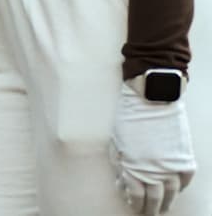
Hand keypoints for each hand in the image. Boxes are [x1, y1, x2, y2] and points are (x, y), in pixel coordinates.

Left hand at [112, 82, 194, 213]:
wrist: (152, 97)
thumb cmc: (129, 117)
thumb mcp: (117, 142)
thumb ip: (122, 164)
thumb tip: (124, 181)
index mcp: (135, 165)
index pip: (136, 194)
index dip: (133, 201)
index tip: (131, 204)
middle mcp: (155, 169)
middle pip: (155, 198)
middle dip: (150, 208)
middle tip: (148, 213)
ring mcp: (172, 164)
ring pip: (172, 192)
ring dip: (167, 202)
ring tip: (163, 208)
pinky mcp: (184, 157)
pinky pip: (185, 179)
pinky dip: (181, 186)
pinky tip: (176, 190)